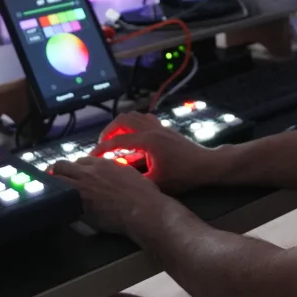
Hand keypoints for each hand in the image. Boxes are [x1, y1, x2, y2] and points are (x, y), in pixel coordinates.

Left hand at [52, 156, 172, 234]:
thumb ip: (117, 170)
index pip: (80, 160)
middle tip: (55, 179)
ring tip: (51, 191)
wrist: (143, 209)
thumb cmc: (144, 193)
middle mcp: (89, 172)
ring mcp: (82, 188)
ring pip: (56, 179)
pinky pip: (60, 200)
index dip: (76, 167)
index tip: (75, 174)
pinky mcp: (79, 205)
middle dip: (57, 171)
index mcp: (103, 163)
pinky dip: (56, 201)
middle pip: (62, 165)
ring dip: (53, 184)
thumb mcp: (130, 173)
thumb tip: (115, 173)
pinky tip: (56, 206)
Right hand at [90, 112, 224, 193]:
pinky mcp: (164, 127)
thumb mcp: (156, 181)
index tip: (91, 157)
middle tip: (102, 146)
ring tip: (115, 139)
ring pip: (133, 115)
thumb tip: (118, 176)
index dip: (101, 149)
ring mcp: (159, 126)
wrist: (205, 165)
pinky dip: (133, 124)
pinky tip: (133, 137)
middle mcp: (151, 129)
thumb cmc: (183, 175)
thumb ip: (135, 178)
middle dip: (108, 131)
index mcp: (147, 141)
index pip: (117, 141)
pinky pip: (143, 118)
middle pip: (122, 120)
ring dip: (120, 125)